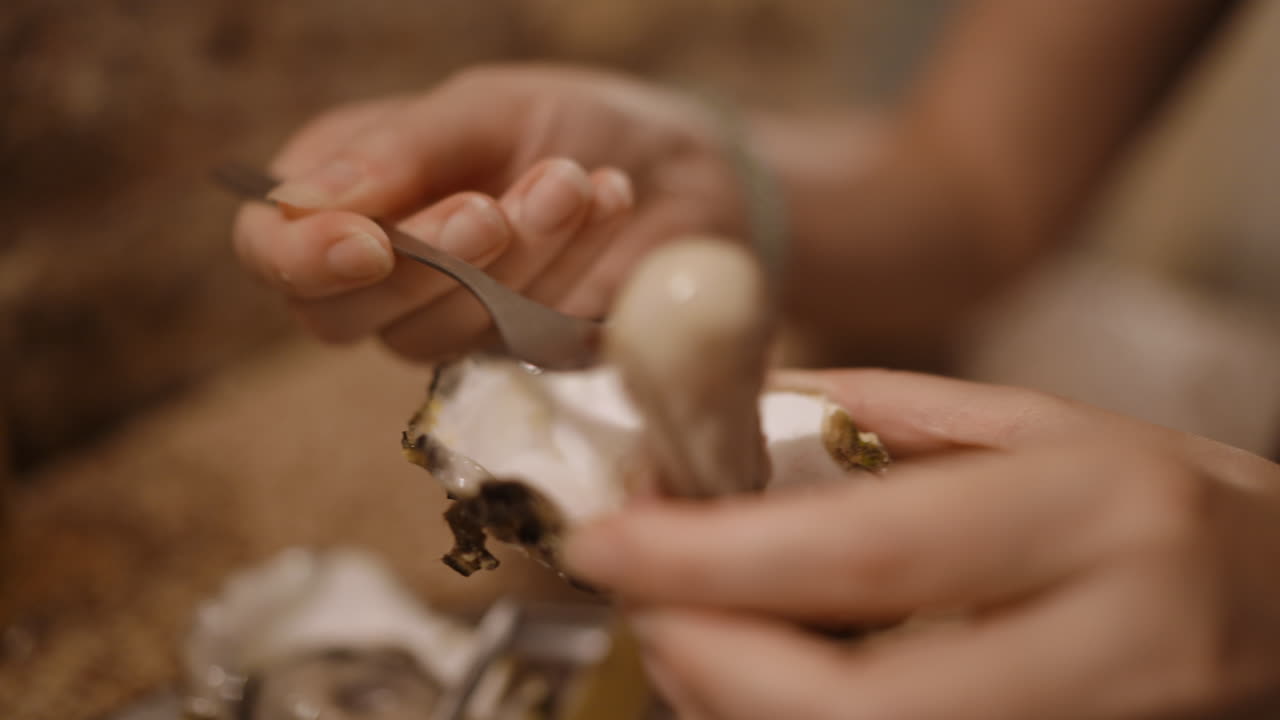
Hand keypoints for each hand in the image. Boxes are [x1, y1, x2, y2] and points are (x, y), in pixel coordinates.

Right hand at [232, 65, 743, 360]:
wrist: (682, 166)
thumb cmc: (570, 121)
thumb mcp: (487, 109)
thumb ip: (403, 151)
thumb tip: (303, 204)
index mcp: (344, 190)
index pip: (273, 248)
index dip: (303, 259)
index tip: (369, 244)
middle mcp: (379, 269)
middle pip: (341, 313)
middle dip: (430, 261)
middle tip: (502, 205)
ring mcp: (445, 321)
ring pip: (433, 333)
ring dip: (513, 261)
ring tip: (576, 183)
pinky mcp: (511, 356)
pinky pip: (512, 345)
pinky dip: (563, 281)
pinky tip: (608, 207)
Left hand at [564, 370, 1279, 718]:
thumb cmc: (1163, 504)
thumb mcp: (1047, 426)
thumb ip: (888, 418)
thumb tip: (734, 418)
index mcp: (1097, 512)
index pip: (868, 548)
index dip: (709, 555)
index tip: (607, 536)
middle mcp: (1110, 645)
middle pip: (855, 709)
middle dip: (708, 664)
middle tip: (643, 603)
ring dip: (734, 708)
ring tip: (692, 634)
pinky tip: (764, 683)